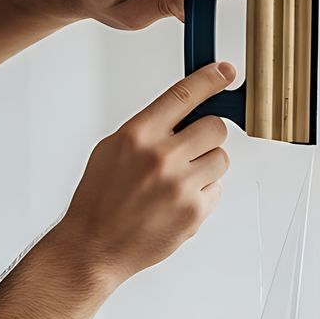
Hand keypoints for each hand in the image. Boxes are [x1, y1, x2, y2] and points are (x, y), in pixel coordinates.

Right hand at [48, 61, 235, 286]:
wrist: (94, 246)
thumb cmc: (99, 199)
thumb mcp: (112, 149)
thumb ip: (148, 129)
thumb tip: (181, 112)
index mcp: (138, 136)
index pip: (184, 95)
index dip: (210, 79)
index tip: (225, 72)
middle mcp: (161, 158)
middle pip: (215, 127)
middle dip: (207, 135)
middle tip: (192, 147)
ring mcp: (181, 186)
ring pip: (221, 158)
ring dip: (206, 165)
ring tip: (179, 180)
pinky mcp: (194, 212)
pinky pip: (217, 189)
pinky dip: (202, 193)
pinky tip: (177, 201)